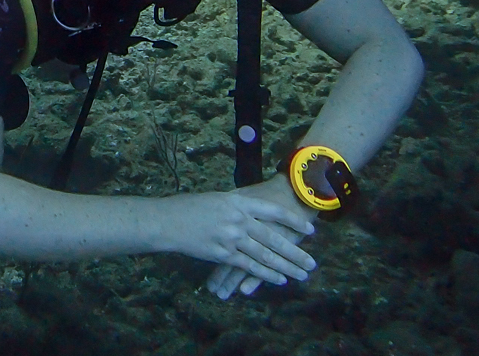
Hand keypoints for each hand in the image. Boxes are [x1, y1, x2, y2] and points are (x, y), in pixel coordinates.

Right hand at [163, 188, 317, 288]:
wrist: (167, 221)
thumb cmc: (188, 207)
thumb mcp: (216, 199)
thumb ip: (236, 206)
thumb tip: (252, 211)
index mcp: (238, 202)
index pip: (273, 211)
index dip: (293, 220)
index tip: (309, 229)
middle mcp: (238, 219)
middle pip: (274, 238)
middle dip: (295, 252)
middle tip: (312, 262)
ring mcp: (231, 238)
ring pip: (265, 255)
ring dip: (286, 266)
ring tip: (302, 274)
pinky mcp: (223, 254)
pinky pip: (249, 266)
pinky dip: (266, 274)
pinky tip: (279, 279)